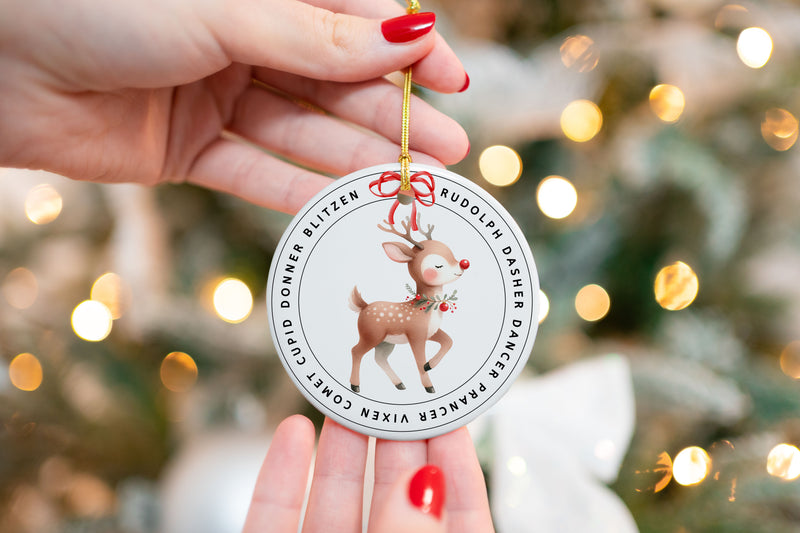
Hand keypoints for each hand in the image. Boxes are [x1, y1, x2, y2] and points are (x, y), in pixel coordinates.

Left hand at [0, 0, 468, 213]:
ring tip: (413, 186)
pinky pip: (257, 173)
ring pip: (304, 132)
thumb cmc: (99, 3)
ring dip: (358, 159)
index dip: (407, 51)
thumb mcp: (227, 13)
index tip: (454, 81)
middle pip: (336, 83)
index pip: (354, 20)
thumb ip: (319, 37)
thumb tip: (411, 37)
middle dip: (394, 118)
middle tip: (451, 153)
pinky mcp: (189, 149)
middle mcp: (245, 40)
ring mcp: (219, 96)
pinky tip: (345, 208)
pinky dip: (299, 192)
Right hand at [243, 415, 494, 532]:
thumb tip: (421, 485)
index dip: (458, 467)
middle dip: (395, 441)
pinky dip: (280, 478)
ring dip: (339, 448)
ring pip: (333, 504)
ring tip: (347, 398)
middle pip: (392, 499)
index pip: (458, 520)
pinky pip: (272, 522)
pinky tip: (292, 433)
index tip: (452, 415)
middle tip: (395, 390)